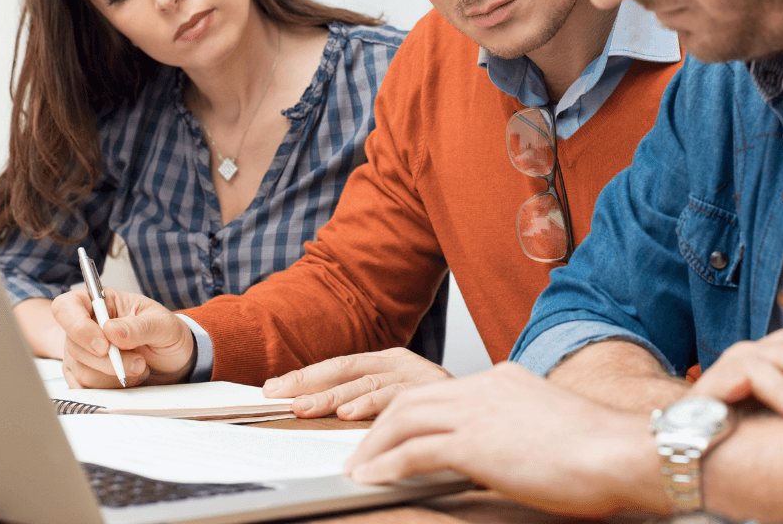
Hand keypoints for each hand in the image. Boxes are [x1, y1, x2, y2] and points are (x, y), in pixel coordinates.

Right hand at [51, 288, 194, 387]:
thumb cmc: (166, 334)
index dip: (79, 328)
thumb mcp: (163, 325)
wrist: (174, 360)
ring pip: (81, 371)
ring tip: (138, 365)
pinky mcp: (83, 374)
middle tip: (139, 361)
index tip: (104, 346)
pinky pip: (85, 388)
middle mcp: (85, 325)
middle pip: (74, 346)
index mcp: (100, 301)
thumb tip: (111, 330)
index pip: (67, 308)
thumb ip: (139, 326)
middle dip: (109, 361)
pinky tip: (127, 378)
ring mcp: (80, 351)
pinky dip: (110, 388)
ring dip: (114, 375)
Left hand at [262, 348, 452, 419]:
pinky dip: (371, 407)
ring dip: (333, 398)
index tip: (274, 388)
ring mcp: (421, 377)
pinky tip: (351, 416)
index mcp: (395, 364)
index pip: (342, 368)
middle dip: (310, 383)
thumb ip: (377, 405)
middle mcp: (405, 365)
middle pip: (348, 369)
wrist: (508, 418)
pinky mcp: (439, 394)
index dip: (307, 376)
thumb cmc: (453, 417)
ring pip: (368, 383)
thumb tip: (334, 414)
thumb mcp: (409, 405)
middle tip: (279, 396)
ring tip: (306, 409)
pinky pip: (398, 399)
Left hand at [345, 362, 667, 516]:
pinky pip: (414, 450)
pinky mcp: (475, 442)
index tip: (394, 432)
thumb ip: (519, 430)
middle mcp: (485, 386)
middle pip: (411, 398)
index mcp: (504, 378)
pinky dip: (386, 464)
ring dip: (374, 445)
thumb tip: (505, 454)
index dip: (410, 413)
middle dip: (379, 425)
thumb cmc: (601, 451)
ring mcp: (478, 411)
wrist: (622, 451)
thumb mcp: (549, 427)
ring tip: (358, 468)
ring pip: (404, 418)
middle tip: (362, 451)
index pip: (442, 391)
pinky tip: (372, 479)